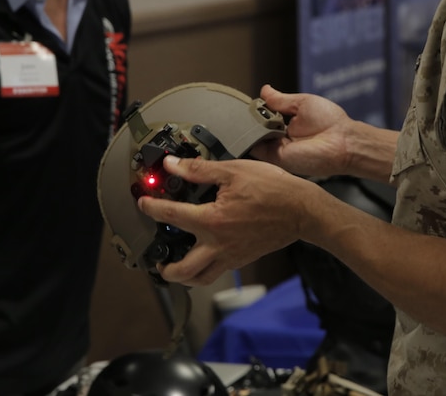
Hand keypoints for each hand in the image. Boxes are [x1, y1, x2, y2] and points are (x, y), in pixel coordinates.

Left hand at [137, 154, 320, 285]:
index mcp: (212, 221)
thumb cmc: (273, 189)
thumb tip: (174, 165)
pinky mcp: (243, 259)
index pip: (171, 216)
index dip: (151, 207)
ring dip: (184, 276)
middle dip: (165, 268)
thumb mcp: (234, 171)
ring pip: (201, 279)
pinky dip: (205, 270)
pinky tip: (205, 254)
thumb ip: (200, 170)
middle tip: (157, 258)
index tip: (142, 203)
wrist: (302, 210)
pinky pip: (218, 271)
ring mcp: (231, 256)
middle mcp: (218, 245)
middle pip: (182, 270)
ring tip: (177, 265)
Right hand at [252, 84, 352, 176]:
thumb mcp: (302, 103)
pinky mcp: (277, 157)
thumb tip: (264, 90)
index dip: (255, 110)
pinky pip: (256, 149)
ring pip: (254, 138)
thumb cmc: (330, 121)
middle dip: (249, 119)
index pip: (264, 117)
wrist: (343, 141)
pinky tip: (248, 127)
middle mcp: (281, 138)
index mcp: (287, 124)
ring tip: (246, 117)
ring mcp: (278, 149)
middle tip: (242, 111)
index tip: (246, 103)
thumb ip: (280, 100)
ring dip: (248, 127)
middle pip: (257, 129)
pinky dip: (250, 139)